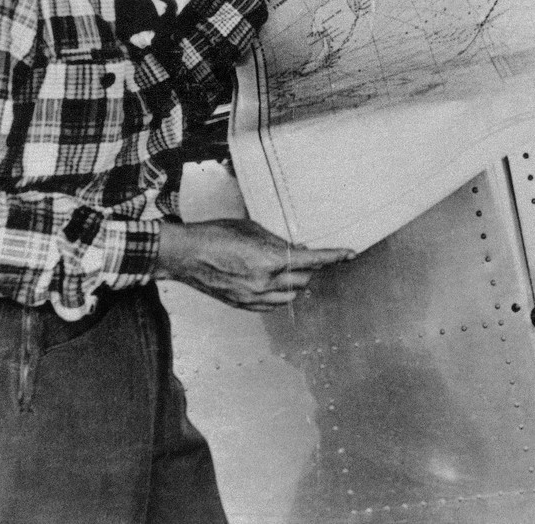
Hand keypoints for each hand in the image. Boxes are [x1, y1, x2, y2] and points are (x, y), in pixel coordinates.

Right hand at [156, 219, 353, 311]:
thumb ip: (277, 242)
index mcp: (268, 260)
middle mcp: (264, 282)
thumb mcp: (251, 230)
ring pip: (291, 294)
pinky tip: (274, 283)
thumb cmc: (215, 235)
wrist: (184, 254)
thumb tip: (297, 251)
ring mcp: (253, 297)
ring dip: (295, 281)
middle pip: (303, 279)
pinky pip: (273, 305)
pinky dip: (280, 294)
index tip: (349, 254)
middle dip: (308, 267)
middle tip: (303, 255)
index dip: (333, 257)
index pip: (311, 261)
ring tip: (285, 268)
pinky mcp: (242, 305)